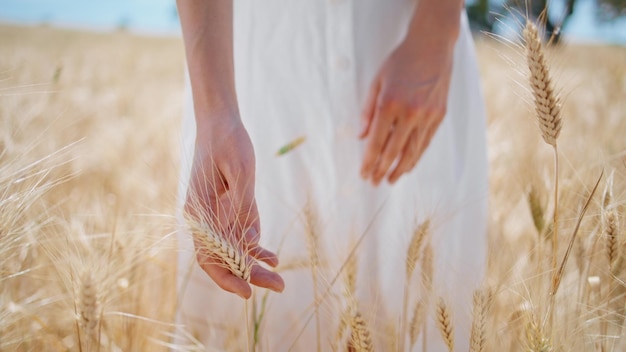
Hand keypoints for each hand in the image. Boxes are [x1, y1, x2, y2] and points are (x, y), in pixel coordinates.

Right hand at [185, 114, 284, 298]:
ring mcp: (219, 214)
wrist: (221, 122)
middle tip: (278, 287)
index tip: (247, 291)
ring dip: (255, 266)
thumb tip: (250, 241)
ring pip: (235, 250)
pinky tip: (272, 258)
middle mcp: (206, 218)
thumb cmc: (227, 142)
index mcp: (199, 211)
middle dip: (248, 276)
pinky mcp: (233, 208)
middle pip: (224, 258)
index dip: (226, 276)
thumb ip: (244, 205)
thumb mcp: (241, 170)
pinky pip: (244, 235)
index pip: (209, 255)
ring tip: (279, 280)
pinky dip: (256, 248)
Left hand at [359, 35, 454, 184]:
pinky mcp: (439, 115)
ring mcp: (428, 115)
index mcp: (390, 104)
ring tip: (390, 180)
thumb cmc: (400, 62)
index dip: (369, 161)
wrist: (432, 46)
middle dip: (382, 170)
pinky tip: (408, 166)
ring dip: (400, 169)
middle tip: (374, 182)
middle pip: (394, 151)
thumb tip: (361, 138)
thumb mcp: (376, 82)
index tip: (363, 174)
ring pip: (413, 151)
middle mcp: (410, 113)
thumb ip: (367, 111)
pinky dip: (416, 156)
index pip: (377, 142)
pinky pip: (426, 142)